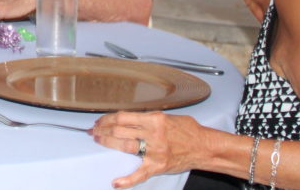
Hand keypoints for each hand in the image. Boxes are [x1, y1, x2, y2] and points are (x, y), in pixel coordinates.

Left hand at [90, 111, 207, 187]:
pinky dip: (127, 180)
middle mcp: (153, 134)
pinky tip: (116, 182)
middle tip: (94, 130)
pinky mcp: (158, 166)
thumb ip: (148, 117)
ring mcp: (155, 151)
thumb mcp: (168, 116)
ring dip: (108, 142)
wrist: (205, 147)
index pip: (123, 117)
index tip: (100, 120)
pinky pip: (140, 174)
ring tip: (98, 140)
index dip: (108, 118)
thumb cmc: (189, 130)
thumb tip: (130, 118)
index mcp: (154, 119)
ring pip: (125, 146)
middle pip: (120, 130)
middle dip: (103, 129)